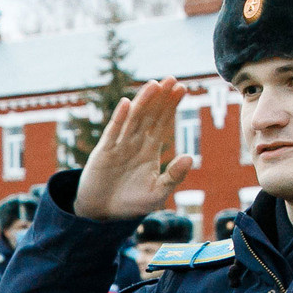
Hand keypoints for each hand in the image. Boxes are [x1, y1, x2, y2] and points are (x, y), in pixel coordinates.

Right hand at [72, 77, 195, 221]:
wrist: (102, 214)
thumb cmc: (131, 203)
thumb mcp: (157, 192)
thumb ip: (173, 176)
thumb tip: (190, 157)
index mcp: (150, 150)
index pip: (163, 122)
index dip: (172, 106)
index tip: (182, 89)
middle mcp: (135, 143)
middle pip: (150, 115)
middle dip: (161, 98)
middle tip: (173, 79)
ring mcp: (119, 145)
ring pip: (133, 118)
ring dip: (143, 101)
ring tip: (155, 84)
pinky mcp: (104, 152)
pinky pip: (113, 132)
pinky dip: (120, 118)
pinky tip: (127, 104)